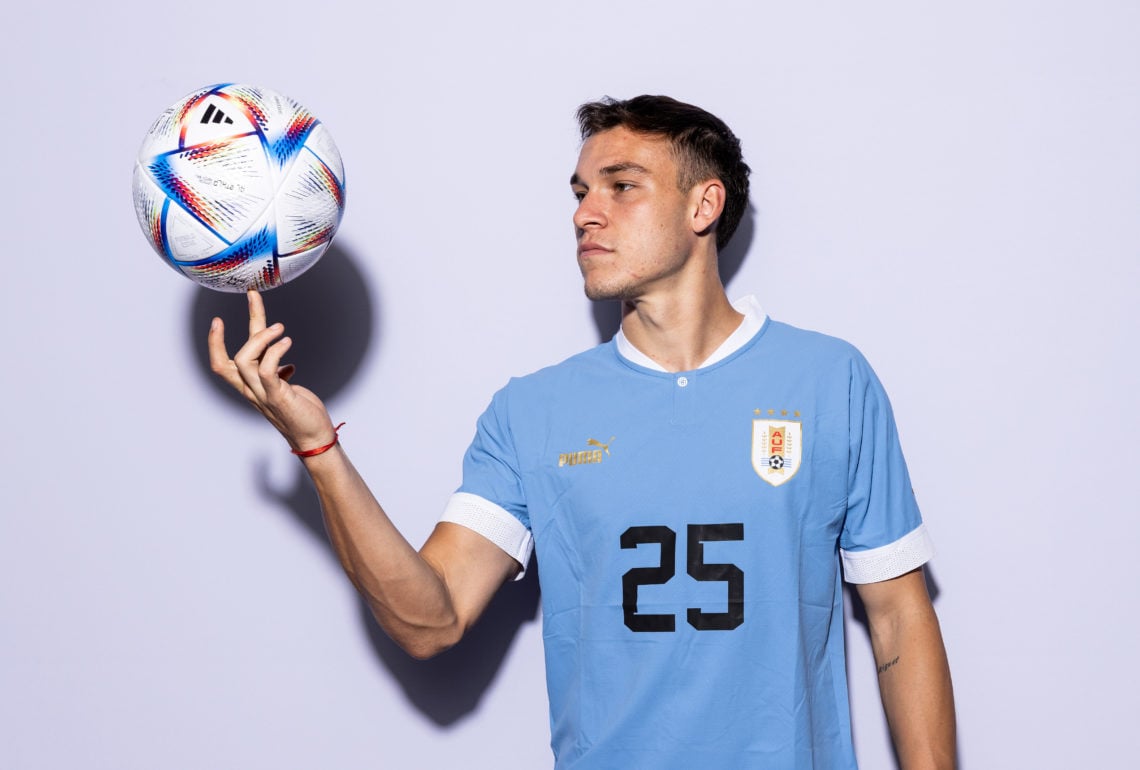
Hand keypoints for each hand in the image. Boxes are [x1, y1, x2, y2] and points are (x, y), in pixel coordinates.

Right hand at [208, 289, 337, 452]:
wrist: (314, 437)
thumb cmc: (302, 413)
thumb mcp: (286, 388)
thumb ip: (279, 375)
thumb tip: (286, 366)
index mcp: (250, 386)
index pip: (222, 365)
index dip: (215, 343)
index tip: (218, 320)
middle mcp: (251, 390)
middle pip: (224, 363)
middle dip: (225, 333)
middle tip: (249, 302)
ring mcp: (262, 394)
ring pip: (244, 361)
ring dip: (261, 338)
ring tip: (279, 328)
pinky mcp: (278, 397)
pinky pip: (267, 370)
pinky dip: (275, 352)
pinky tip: (287, 342)